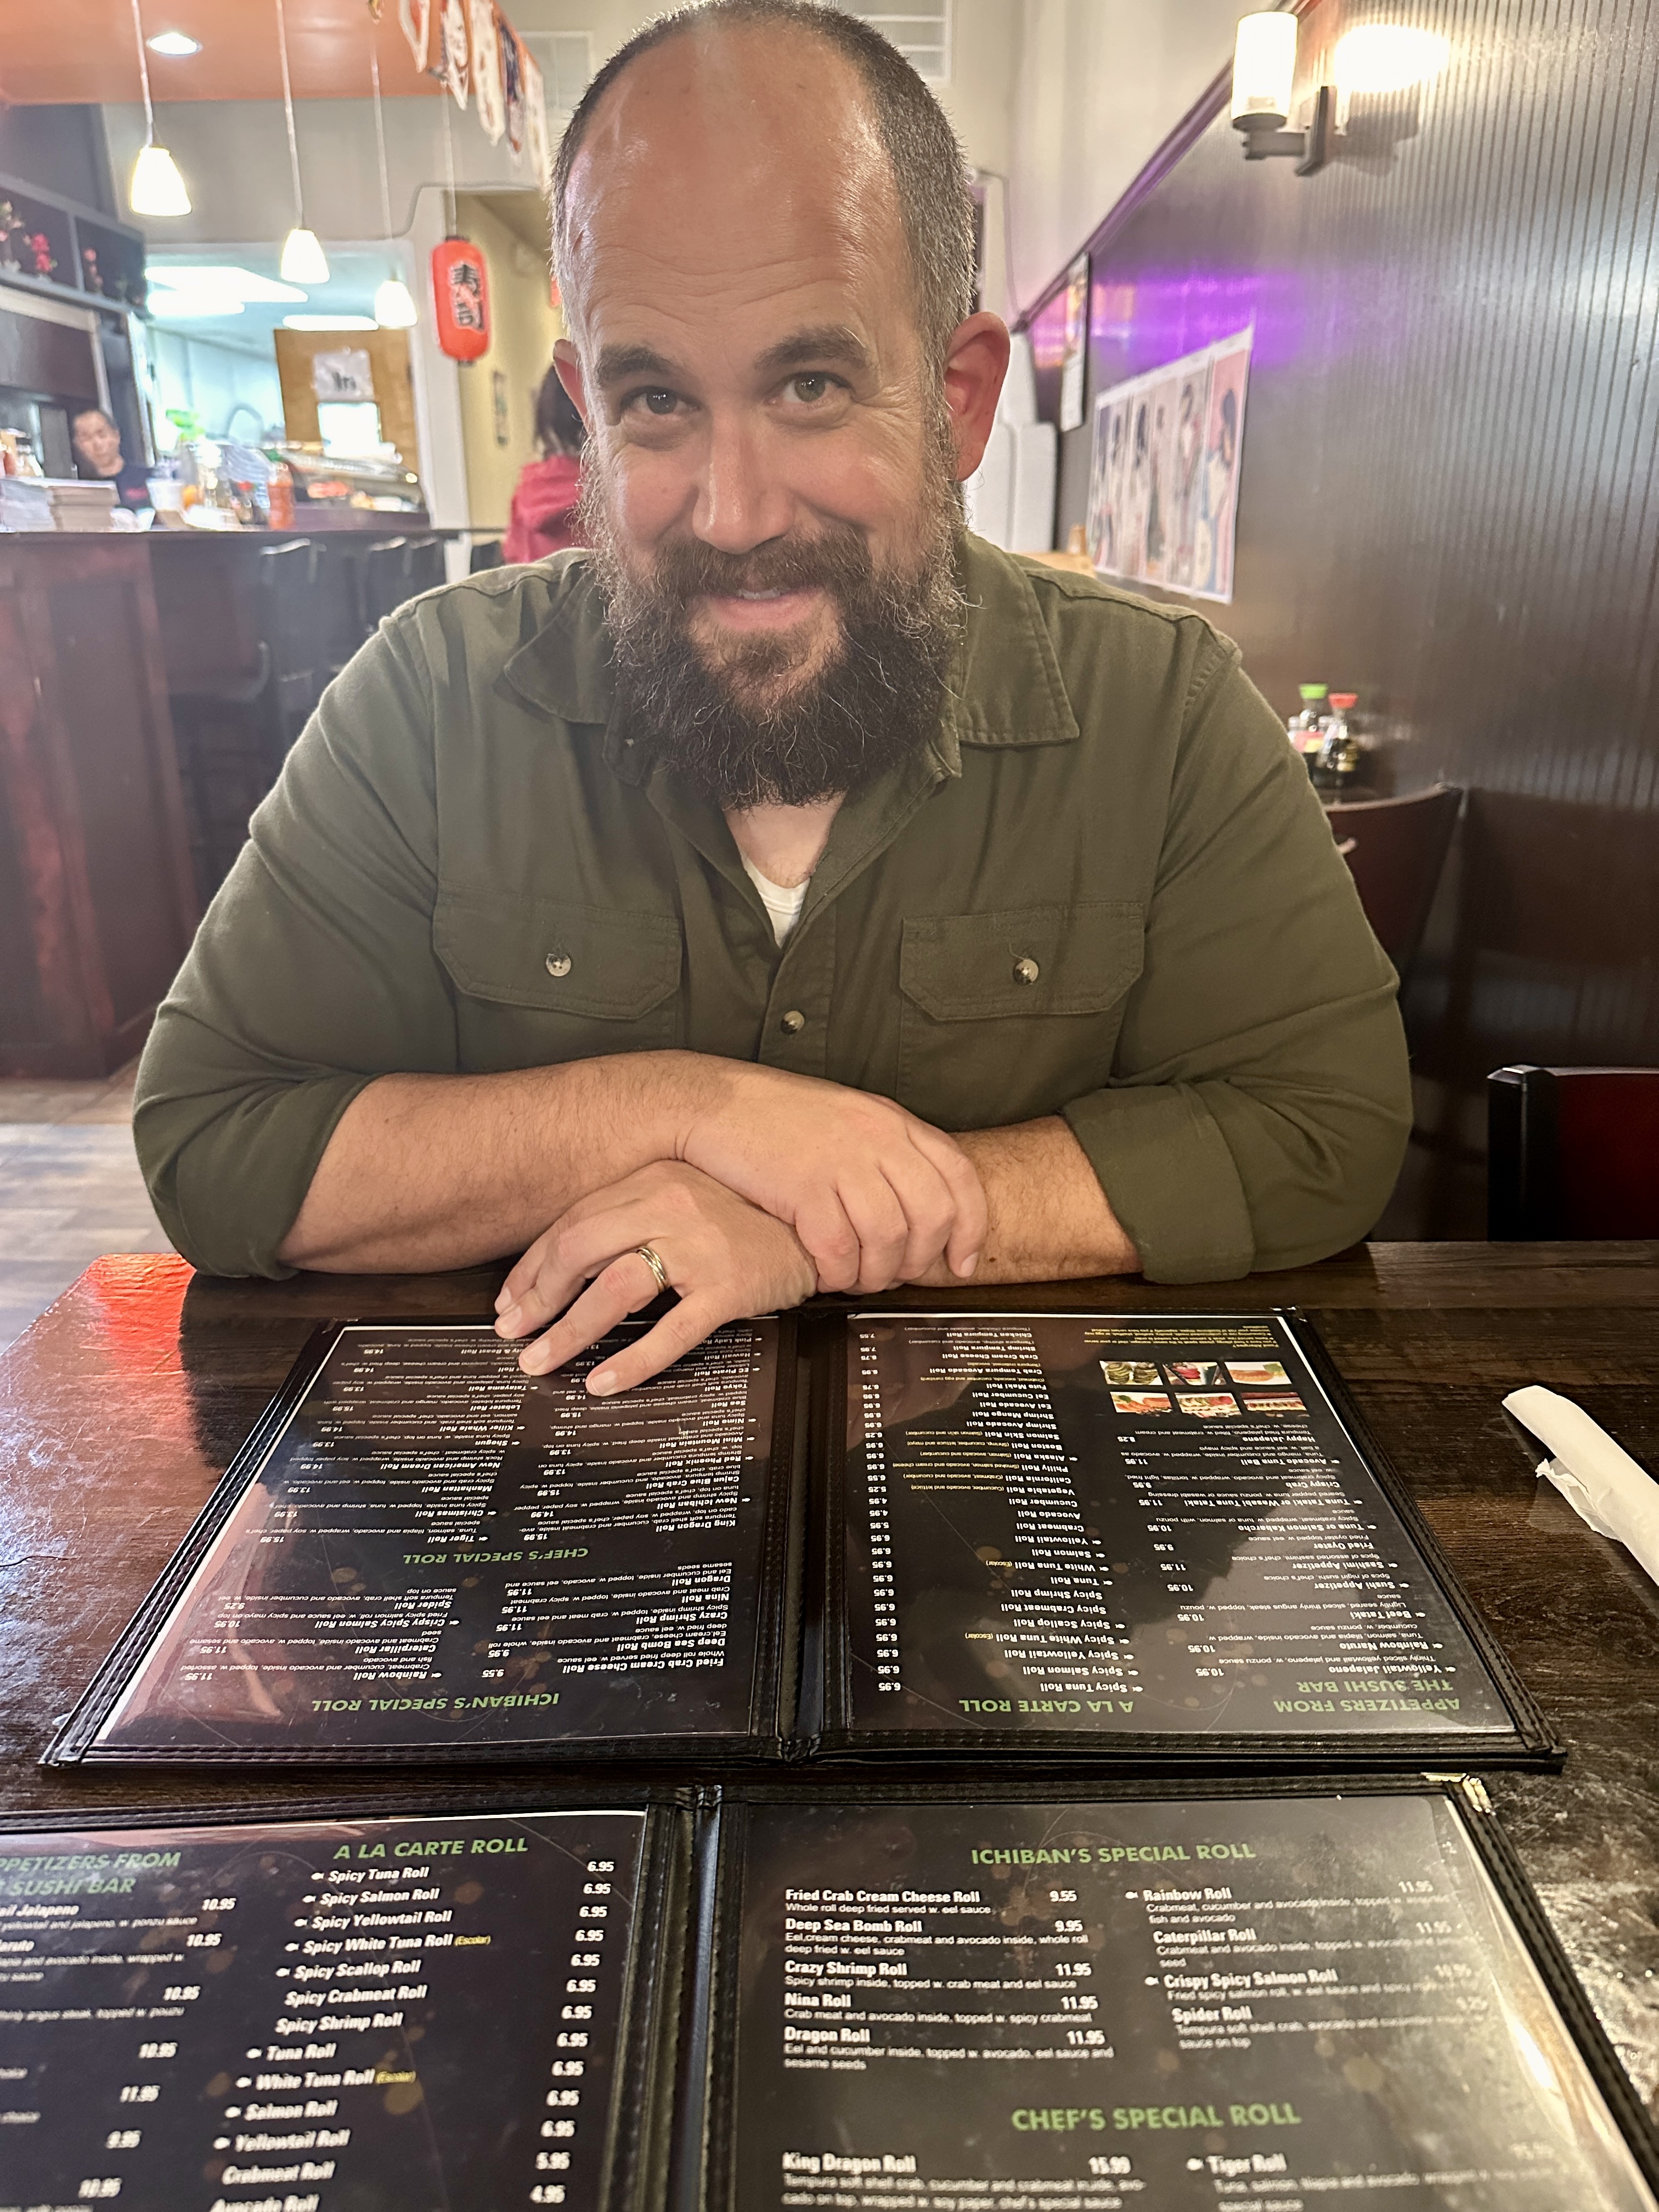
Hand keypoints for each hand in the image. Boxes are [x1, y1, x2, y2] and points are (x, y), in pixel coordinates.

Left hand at [493, 1160, 816, 1392]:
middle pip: (582, 1250)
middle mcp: (671, 1205)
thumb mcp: (683, 1202)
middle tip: (514, 1335)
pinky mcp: (730, 1285)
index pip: (574, 1223)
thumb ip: (630, 1222)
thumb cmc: (746, 1221)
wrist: (817, 1229)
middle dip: (538, 1299)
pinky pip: (671, 1330)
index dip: (532, 1267)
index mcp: (653, 1181)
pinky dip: (633, 1361)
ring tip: (541, 1362)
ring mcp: (701, 1245)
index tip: (510, 1301)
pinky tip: (605, 1383)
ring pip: (615, 1288)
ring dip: (569, 1330)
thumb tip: (562, 1272)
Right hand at [675, 1062, 987, 1292]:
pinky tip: (826, 1274)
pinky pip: (838, 1248)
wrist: (712, 1102)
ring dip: (877, 1273)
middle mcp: (876, 1137)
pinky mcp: (802, 1185)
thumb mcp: (847, 1119)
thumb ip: (887, 1155)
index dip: (970, 1227)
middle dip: (920, 1260)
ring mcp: (841, 1159)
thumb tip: (919, 1211)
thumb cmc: (775, 1117)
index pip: (959, 1176)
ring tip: (857, 1280)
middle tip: (897, 1277)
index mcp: (892, 1121)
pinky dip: (836, 1273)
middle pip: (931, 1214)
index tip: (961, 1262)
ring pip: (888, 1237)